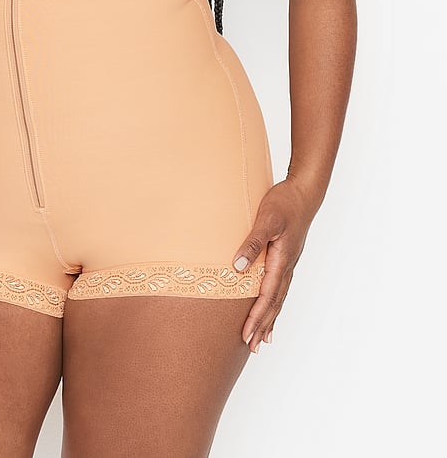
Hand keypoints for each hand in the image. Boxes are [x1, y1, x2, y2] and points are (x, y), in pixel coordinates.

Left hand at [232, 177, 317, 353]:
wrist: (304, 192)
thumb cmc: (283, 203)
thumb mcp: (266, 220)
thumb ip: (251, 243)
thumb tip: (237, 267)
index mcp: (281, 261)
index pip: (266, 296)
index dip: (256, 317)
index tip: (246, 336)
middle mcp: (286, 267)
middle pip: (274, 303)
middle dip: (262, 325)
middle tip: (252, 347)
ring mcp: (288, 263)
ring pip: (278, 298)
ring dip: (270, 319)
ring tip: (263, 340)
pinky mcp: (286, 257)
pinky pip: (280, 287)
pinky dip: (275, 303)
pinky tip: (272, 308)